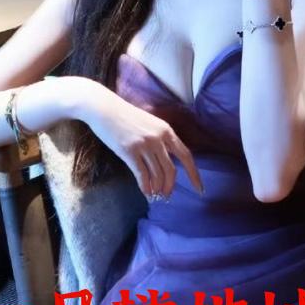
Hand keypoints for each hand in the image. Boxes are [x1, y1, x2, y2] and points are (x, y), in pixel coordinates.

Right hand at [83, 88, 203, 199]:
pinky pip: (142, 175)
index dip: (194, 175)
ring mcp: (144, 145)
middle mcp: (158, 138)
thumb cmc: (127, 117)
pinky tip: (145, 192)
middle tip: (166, 196)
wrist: (105, 108)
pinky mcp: (129, 151)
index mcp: (166, 131)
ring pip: (157, 175)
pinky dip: (145, 187)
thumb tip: (168, 163)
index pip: (186, 156)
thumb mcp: (151, 124)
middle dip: (169, 186)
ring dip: (157, 189)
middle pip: (171, 170)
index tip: (199, 189)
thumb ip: (162, 140)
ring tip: (154, 195)